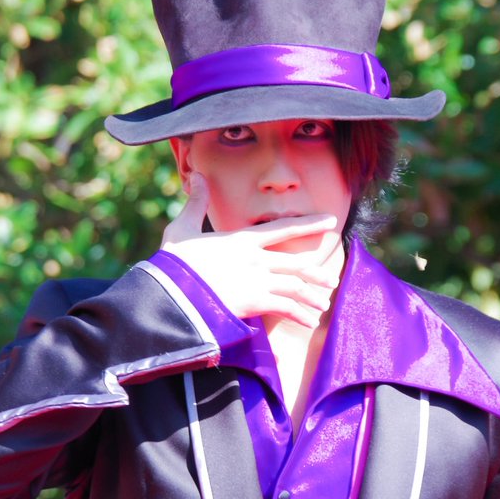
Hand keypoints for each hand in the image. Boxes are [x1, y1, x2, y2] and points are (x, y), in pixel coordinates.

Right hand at [160, 173, 342, 326]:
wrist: (169, 290)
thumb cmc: (173, 261)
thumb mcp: (183, 228)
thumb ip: (197, 203)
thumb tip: (196, 175)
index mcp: (242, 239)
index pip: (283, 227)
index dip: (309, 223)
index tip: (330, 221)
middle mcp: (255, 259)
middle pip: (297, 263)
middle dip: (316, 272)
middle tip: (330, 279)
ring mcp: (256, 280)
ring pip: (296, 287)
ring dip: (312, 297)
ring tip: (323, 305)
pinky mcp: (254, 302)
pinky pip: (286, 308)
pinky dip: (300, 315)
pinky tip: (310, 322)